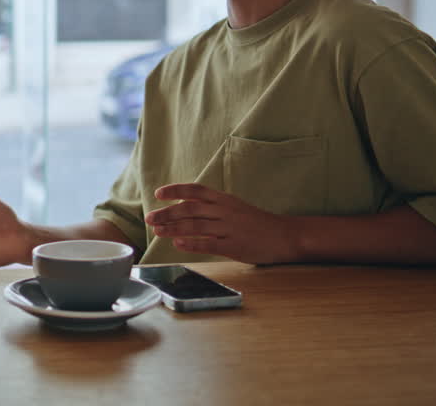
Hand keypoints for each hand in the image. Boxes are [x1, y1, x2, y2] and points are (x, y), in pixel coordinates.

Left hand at [145, 183, 298, 264]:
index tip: (158, 194)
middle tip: (150, 218)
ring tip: (158, 231)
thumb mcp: (234, 207)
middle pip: (190, 209)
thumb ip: (211, 206)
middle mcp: (225, 211)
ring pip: (196, 226)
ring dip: (174, 228)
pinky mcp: (234, 246)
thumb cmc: (256, 222)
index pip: (195, 190)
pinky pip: (209, 243)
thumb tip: (183, 205)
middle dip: (167, 213)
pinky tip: (178, 244)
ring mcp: (230, 228)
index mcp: (224, 199)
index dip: (175, 190)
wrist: (285, 235)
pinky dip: (192, 243)